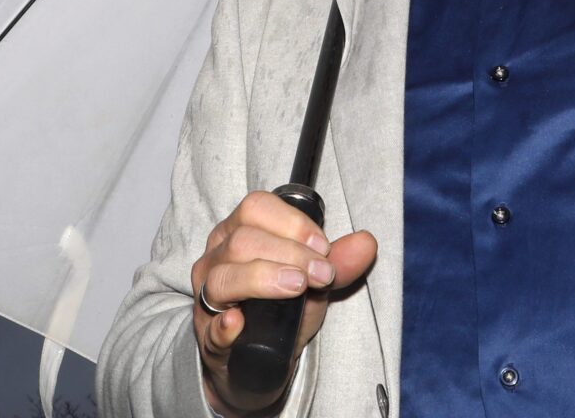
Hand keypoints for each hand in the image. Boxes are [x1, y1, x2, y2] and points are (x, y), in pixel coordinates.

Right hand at [189, 190, 377, 413]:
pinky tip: (239, 323)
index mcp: (238, 233)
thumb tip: (367, 242)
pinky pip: (210, 328)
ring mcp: (207, 299)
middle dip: (290, 253)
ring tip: (297, 286)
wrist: (257, 365)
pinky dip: (224, 325)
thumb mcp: (313, 284)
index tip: (323, 247)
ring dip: (263, 278)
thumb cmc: (280, 313)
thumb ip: (338, 263)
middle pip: (242, 240)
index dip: (292, 223)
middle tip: (322, 275)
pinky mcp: (207, 339)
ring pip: (223, 278)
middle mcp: (216, 259)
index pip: (256, 208)